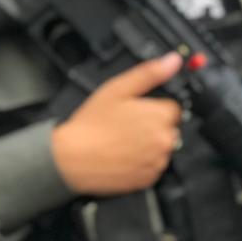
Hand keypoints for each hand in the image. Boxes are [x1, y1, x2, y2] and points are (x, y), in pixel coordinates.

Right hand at [51, 53, 184, 195]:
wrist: (69, 159)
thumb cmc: (90, 125)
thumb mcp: (118, 89)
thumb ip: (150, 73)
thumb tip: (173, 61)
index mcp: (161, 116)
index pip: (172, 108)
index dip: (153, 108)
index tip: (137, 112)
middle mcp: (164, 140)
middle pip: (168, 129)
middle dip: (152, 126)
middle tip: (125, 127)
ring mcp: (156, 162)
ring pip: (161, 149)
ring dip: (148, 145)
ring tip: (122, 143)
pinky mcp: (147, 180)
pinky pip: (152, 168)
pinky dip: (142, 163)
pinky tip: (123, 157)